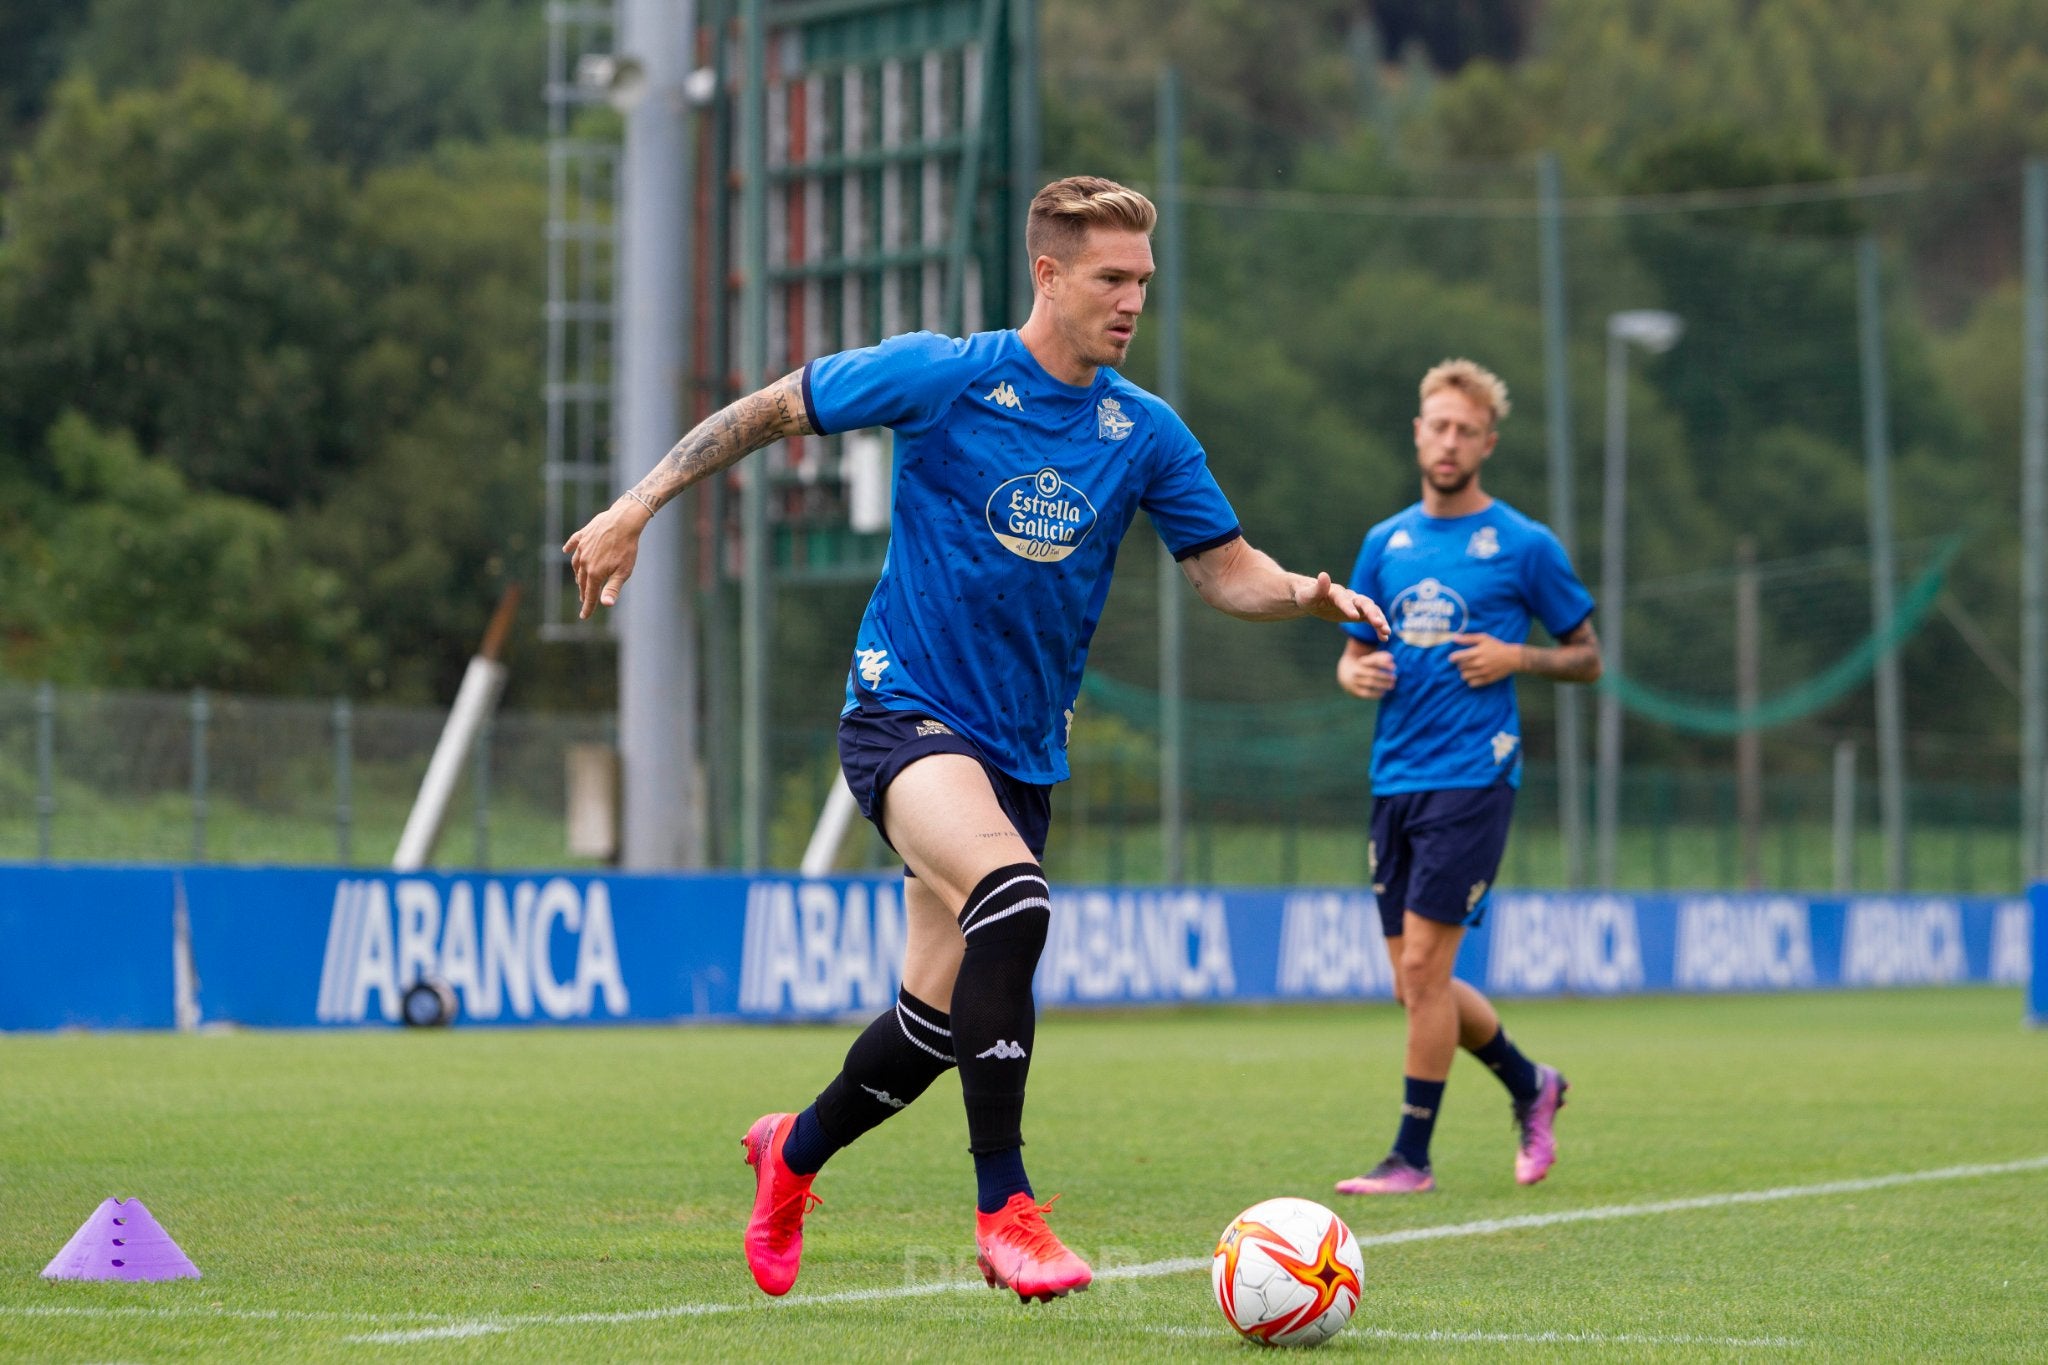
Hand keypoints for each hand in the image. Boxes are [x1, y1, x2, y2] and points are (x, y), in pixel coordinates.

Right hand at [562, 495, 653, 617]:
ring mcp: (583, 547)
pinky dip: (569, 548)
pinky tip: (566, 551)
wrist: (623, 521)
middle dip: (584, 592)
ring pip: (576, 564)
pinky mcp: (584, 535)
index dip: (588, 607)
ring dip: (577, 574)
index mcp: (594, 572)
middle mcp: (585, 561)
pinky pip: (574, 543)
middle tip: (585, 599)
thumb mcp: (623, 572)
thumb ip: (612, 588)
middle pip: (582, 580)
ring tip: (579, 580)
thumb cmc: (626, 548)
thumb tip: (606, 605)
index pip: (590, 594)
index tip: (584, 616)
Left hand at [1296, 573, 1389, 638]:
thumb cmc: (1306, 596)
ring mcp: (1356, 604)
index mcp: (1335, 592)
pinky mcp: (1359, 613)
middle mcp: (1349, 596)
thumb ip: (1316, 588)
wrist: (1312, 597)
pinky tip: (1385, 638)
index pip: (1343, 598)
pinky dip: (1378, 627)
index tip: (1354, 617)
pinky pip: (1371, 620)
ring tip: (1387, 632)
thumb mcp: (1307, 595)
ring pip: (1371, 610)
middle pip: (1363, 602)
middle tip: (1379, 624)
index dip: (1348, 606)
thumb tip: (1324, 575)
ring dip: (1379, 620)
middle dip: (1371, 613)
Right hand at [1337, 649, 1396, 699]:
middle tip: (1394, 678)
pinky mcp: (1355, 691)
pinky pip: (1367, 693)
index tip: (1394, 667)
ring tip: (1391, 685)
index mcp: (1361, 661)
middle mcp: (1357, 671)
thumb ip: (1382, 657)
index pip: (1374, 661)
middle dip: (1385, 676)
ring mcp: (1355, 681)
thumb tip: (1391, 658)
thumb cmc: (1365, 667)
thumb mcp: (1371, 660)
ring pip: (1370, 683)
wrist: (1346, 675)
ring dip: (1383, 684)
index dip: (1385, 664)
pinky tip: (1383, 692)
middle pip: (1373, 673)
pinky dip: (1376, 693)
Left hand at [1447, 632, 1521, 686]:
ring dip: (1465, 673)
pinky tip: (1474, 675)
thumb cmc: (1497, 646)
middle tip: (1465, 661)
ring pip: (1464, 676)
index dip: (1452, 658)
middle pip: (1460, 667)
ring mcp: (1483, 673)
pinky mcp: (1487, 680)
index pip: (1457, 657)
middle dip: (1460, 664)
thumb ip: (1468, 638)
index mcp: (1477, 652)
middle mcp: (1479, 663)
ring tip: (1469, 669)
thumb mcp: (1483, 638)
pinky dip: (1471, 680)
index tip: (1452, 658)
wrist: (1512, 658)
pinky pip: (1472, 684)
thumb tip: (1454, 638)